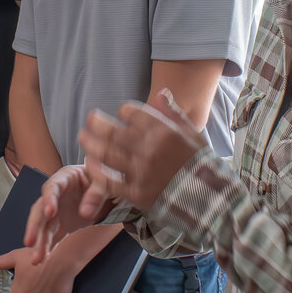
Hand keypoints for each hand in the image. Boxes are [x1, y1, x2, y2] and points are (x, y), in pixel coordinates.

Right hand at [23, 165, 114, 264]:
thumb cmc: (107, 181)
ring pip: (44, 226)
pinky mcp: (62, 224)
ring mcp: (59, 210)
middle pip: (41, 209)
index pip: (53, 186)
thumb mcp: (107, 182)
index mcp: (68, 177)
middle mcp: (58, 194)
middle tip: (30, 241)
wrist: (111, 193)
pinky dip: (47, 247)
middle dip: (35, 226)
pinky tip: (43, 258)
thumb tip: (85, 211)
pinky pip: (52, 236)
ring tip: (37, 259)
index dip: (49, 199)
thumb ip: (97, 192)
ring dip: (39, 242)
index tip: (49, 213)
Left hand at [78, 89, 206, 210]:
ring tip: (82, 136)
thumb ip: (173, 113)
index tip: (121, 114)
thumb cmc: (199, 164)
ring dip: (90, 143)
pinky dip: (96, 170)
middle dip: (97, 122)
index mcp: (163, 132)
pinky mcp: (136, 194)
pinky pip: (109, 180)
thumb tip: (160, 92)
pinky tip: (89, 163)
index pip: (132, 113)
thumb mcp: (192, 134)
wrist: (209, 200)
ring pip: (106, 153)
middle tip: (89, 118)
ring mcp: (141, 172)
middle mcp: (149, 149)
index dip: (124, 111)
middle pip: (113, 131)